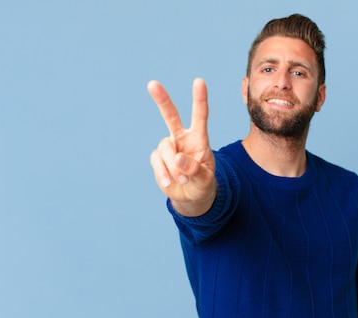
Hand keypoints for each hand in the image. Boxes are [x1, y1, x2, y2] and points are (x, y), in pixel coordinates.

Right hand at [148, 78, 216, 215]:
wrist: (190, 196)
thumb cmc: (202, 182)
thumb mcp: (205, 178)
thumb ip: (195, 169)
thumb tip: (177, 158)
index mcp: (199, 138)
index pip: (200, 116)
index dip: (199, 99)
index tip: (199, 81)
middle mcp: (182, 138)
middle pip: (170, 116)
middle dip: (161, 100)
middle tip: (152, 84)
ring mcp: (168, 147)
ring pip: (165, 149)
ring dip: (174, 168)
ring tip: (183, 180)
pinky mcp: (157, 159)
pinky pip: (156, 162)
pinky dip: (163, 174)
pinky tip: (169, 183)